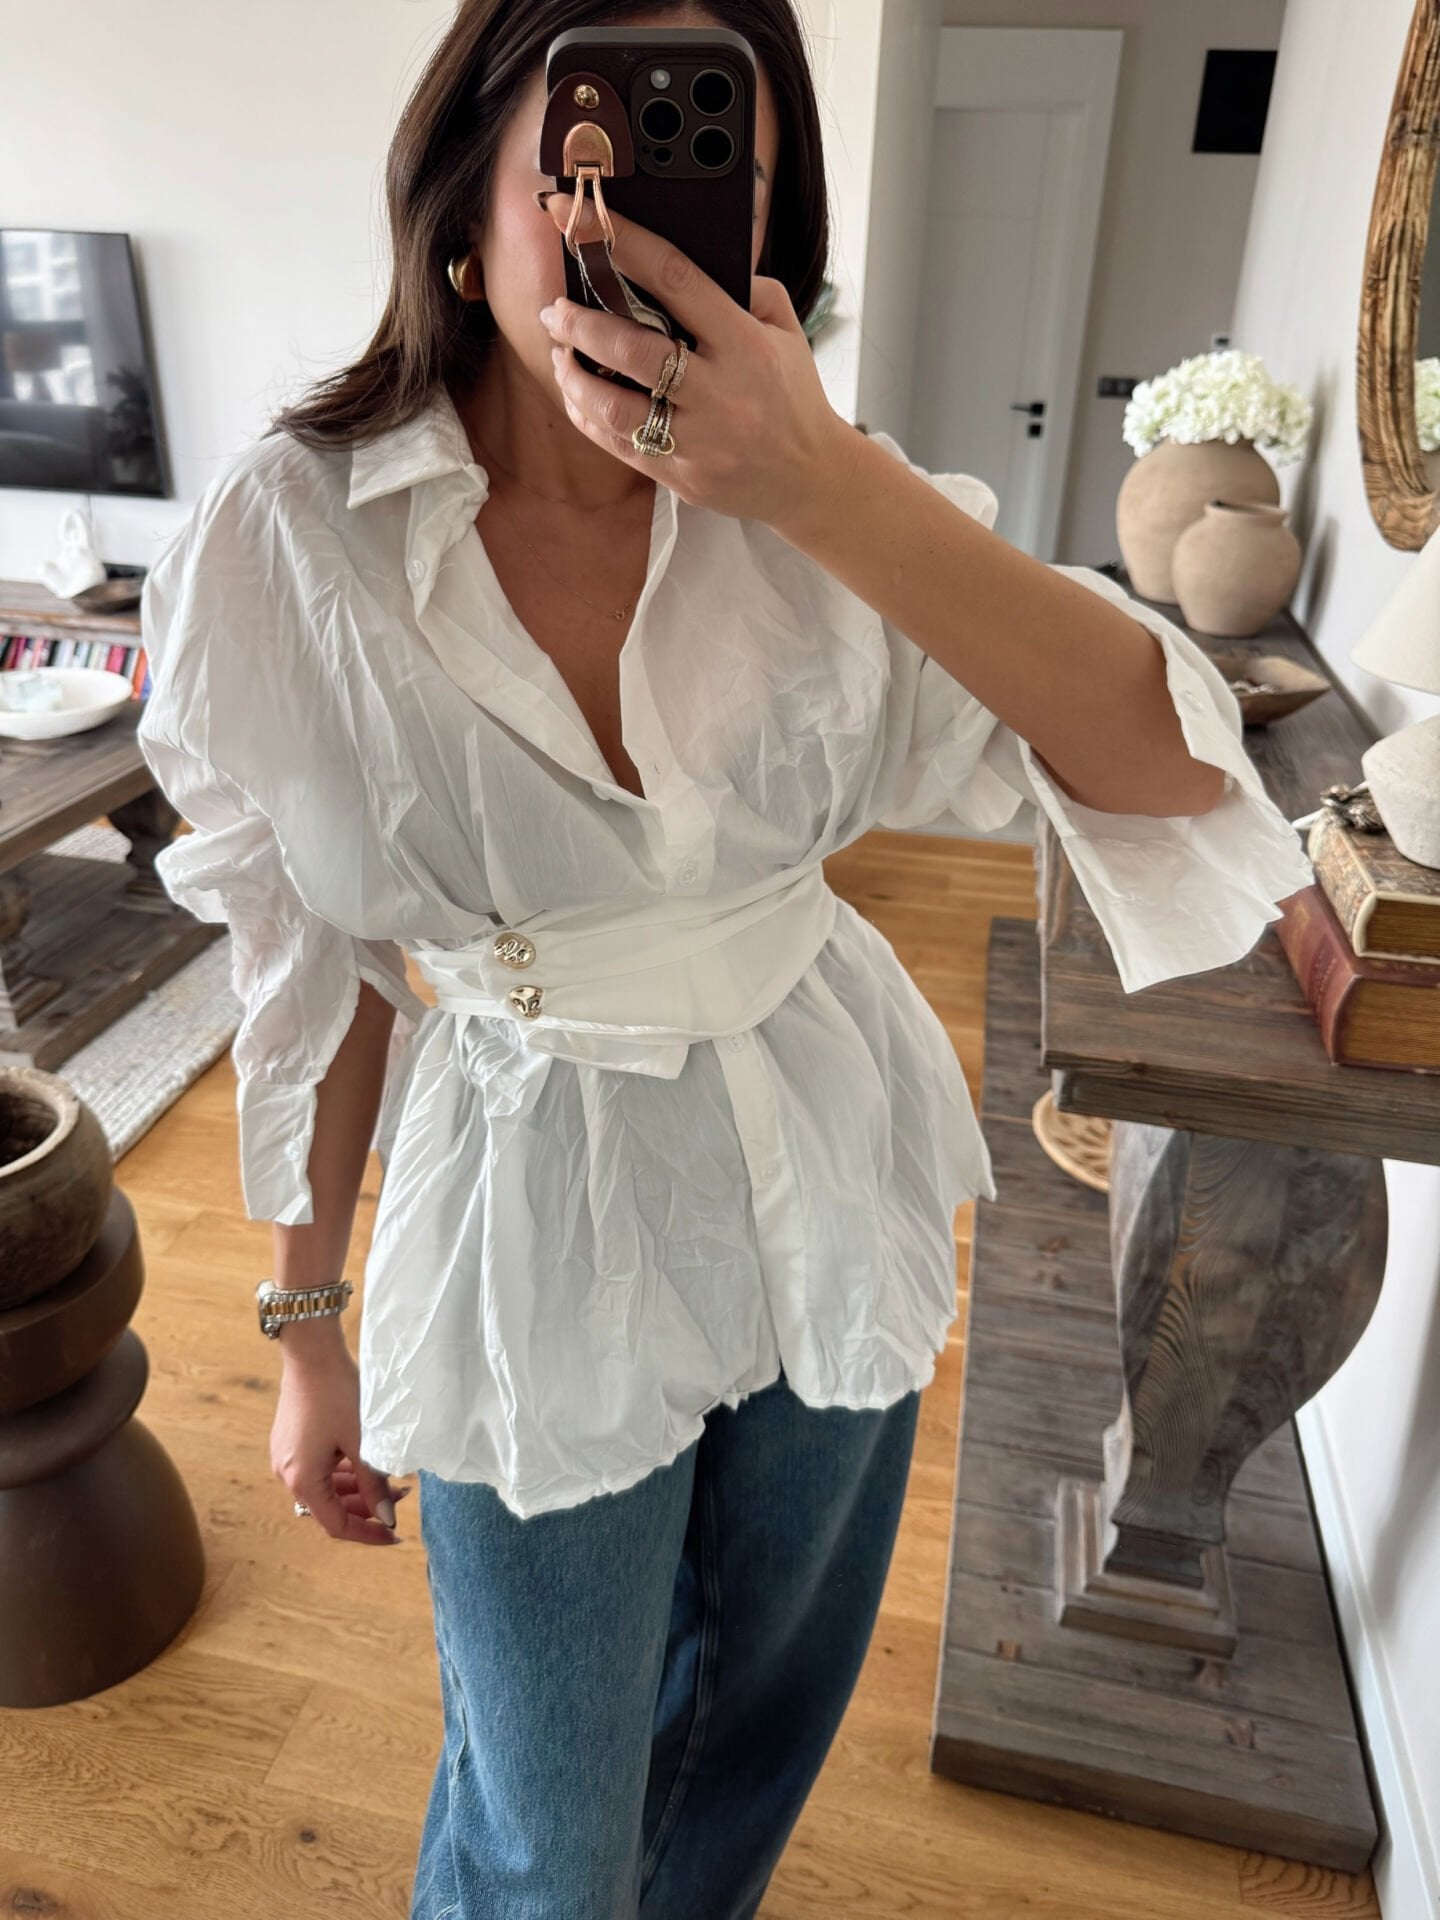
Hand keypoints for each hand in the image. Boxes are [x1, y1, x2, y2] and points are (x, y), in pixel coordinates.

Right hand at [270, 1339, 410, 1544]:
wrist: (311, 1352)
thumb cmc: (337, 1395)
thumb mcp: (362, 1442)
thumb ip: (374, 1485)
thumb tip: (387, 1518)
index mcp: (302, 1480)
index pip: (336, 1525)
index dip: (367, 1534)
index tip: (395, 1534)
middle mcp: (287, 1473)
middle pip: (330, 1507)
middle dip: (367, 1507)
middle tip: (401, 1497)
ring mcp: (286, 1455)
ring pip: (326, 1487)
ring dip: (357, 1488)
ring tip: (391, 1478)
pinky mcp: (291, 1440)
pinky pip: (319, 1468)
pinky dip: (344, 1471)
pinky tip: (367, 1460)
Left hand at [539, 189, 860, 527]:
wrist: (810, 477)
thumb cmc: (792, 394)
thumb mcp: (786, 330)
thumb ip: (746, 289)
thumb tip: (685, 262)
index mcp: (746, 344)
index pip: (676, 280)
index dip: (625, 244)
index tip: (581, 219)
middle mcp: (720, 392)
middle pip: (634, 350)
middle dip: (581, 324)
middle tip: (555, 309)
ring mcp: (700, 440)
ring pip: (615, 406)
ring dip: (575, 376)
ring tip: (560, 354)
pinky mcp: (683, 475)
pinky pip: (619, 445)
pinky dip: (588, 415)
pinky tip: (577, 394)